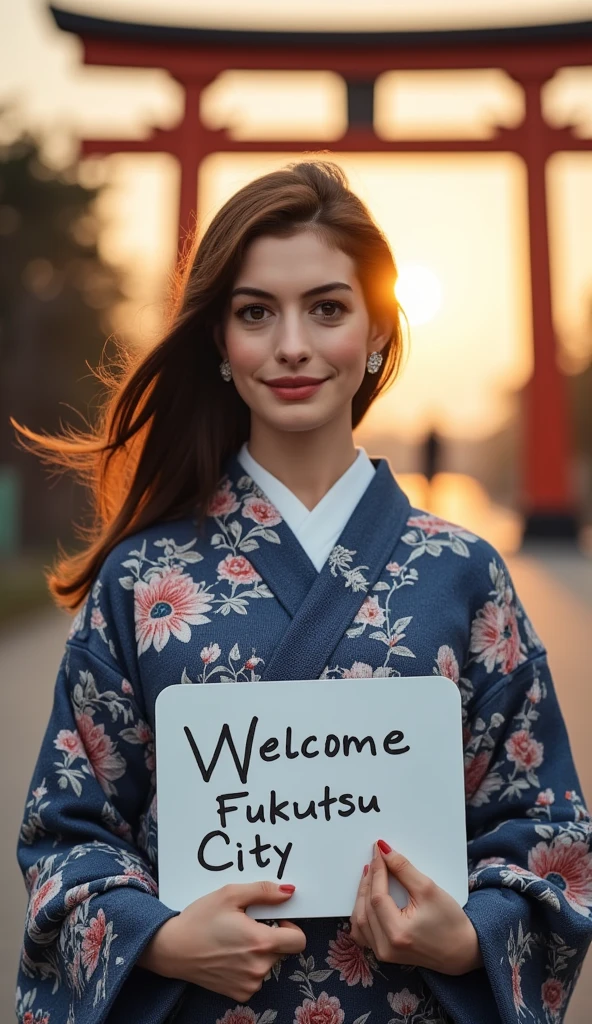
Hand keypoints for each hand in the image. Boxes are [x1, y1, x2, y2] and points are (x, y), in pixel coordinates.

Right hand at [138, 881, 305, 1000]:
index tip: (275, 919)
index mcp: (261, 942)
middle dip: (271, 937)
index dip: (291, 926)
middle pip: (283, 951)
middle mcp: (259, 967)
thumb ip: (263, 892)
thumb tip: (289, 892)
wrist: (172, 949)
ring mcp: (249, 984)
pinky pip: (255, 977)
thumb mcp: (230, 895)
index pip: (298, 941)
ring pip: (269, 964)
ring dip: (259, 952)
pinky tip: (229, 955)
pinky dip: (248, 967)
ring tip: (233, 940)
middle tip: (247, 926)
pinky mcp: (239, 994)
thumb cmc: (200, 919)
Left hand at [350, 842, 481, 975]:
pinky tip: (366, 899)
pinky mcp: (384, 953)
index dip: (377, 872)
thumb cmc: (450, 922)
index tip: (378, 852)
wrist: (461, 950)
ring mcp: (383, 954)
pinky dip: (361, 914)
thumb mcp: (428, 890)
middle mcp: (386, 948)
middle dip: (368, 880)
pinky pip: (362, 933)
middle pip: (366, 908)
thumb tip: (385, 852)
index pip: (378, 897)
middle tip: (374, 860)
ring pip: (360, 921)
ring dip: (361, 895)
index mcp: (398, 934)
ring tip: (369, 876)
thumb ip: (404, 869)